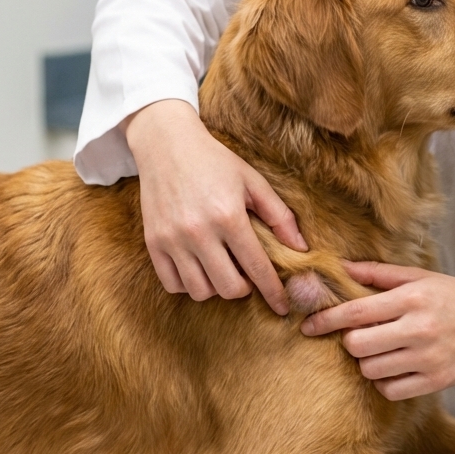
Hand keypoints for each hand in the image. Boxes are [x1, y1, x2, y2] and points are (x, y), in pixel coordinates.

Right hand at [124, 99, 307, 313]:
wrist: (167, 145)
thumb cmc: (215, 162)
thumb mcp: (253, 182)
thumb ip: (279, 216)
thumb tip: (301, 249)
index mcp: (229, 216)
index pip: (257, 267)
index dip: (273, 292)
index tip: (282, 307)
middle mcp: (199, 232)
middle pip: (228, 288)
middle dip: (244, 288)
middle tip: (247, 274)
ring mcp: (172, 240)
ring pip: (200, 291)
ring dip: (217, 287)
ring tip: (222, 268)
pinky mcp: (153, 243)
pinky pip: (173, 284)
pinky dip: (189, 284)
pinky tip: (199, 268)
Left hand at [300, 262, 454, 399]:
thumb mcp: (422, 277)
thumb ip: (380, 274)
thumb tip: (342, 267)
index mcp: (412, 299)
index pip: (356, 312)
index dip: (326, 320)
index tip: (308, 325)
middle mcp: (418, 329)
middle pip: (357, 345)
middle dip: (350, 341)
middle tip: (361, 335)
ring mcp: (427, 359)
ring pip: (370, 369)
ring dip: (367, 361)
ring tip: (381, 349)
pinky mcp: (434, 382)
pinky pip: (389, 390)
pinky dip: (384, 381)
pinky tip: (394, 367)